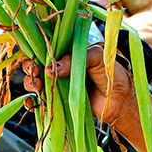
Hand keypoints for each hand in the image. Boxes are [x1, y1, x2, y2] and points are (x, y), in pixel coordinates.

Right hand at [21, 46, 138, 129]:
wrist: (121, 99)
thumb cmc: (112, 72)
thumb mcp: (95, 57)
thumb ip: (73, 59)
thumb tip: (51, 69)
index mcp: (66, 52)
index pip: (44, 48)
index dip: (35, 50)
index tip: (35, 57)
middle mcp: (60, 68)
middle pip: (36, 65)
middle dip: (30, 68)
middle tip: (35, 73)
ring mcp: (59, 85)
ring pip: (36, 83)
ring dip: (31, 84)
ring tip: (36, 87)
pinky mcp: (61, 102)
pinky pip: (42, 102)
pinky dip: (32, 103)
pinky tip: (31, 103)